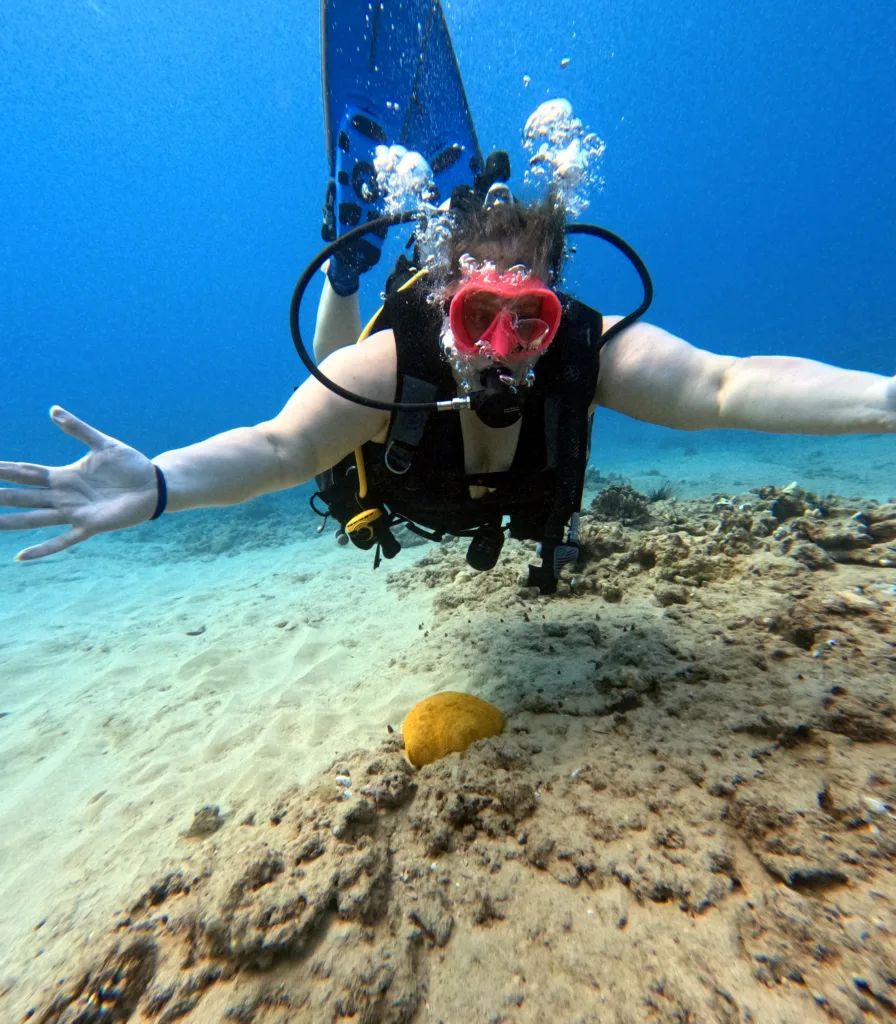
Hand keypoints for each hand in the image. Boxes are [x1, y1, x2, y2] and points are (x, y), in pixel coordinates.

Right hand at [0, 406, 159, 560]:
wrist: (154, 485)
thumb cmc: (130, 464)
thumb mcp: (102, 444)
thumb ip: (77, 428)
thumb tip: (52, 410)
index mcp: (63, 476)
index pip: (24, 472)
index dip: (2, 469)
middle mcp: (63, 496)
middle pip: (22, 495)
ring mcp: (74, 512)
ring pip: (34, 518)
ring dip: (10, 522)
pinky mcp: (90, 525)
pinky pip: (63, 540)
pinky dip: (43, 548)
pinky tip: (22, 556)